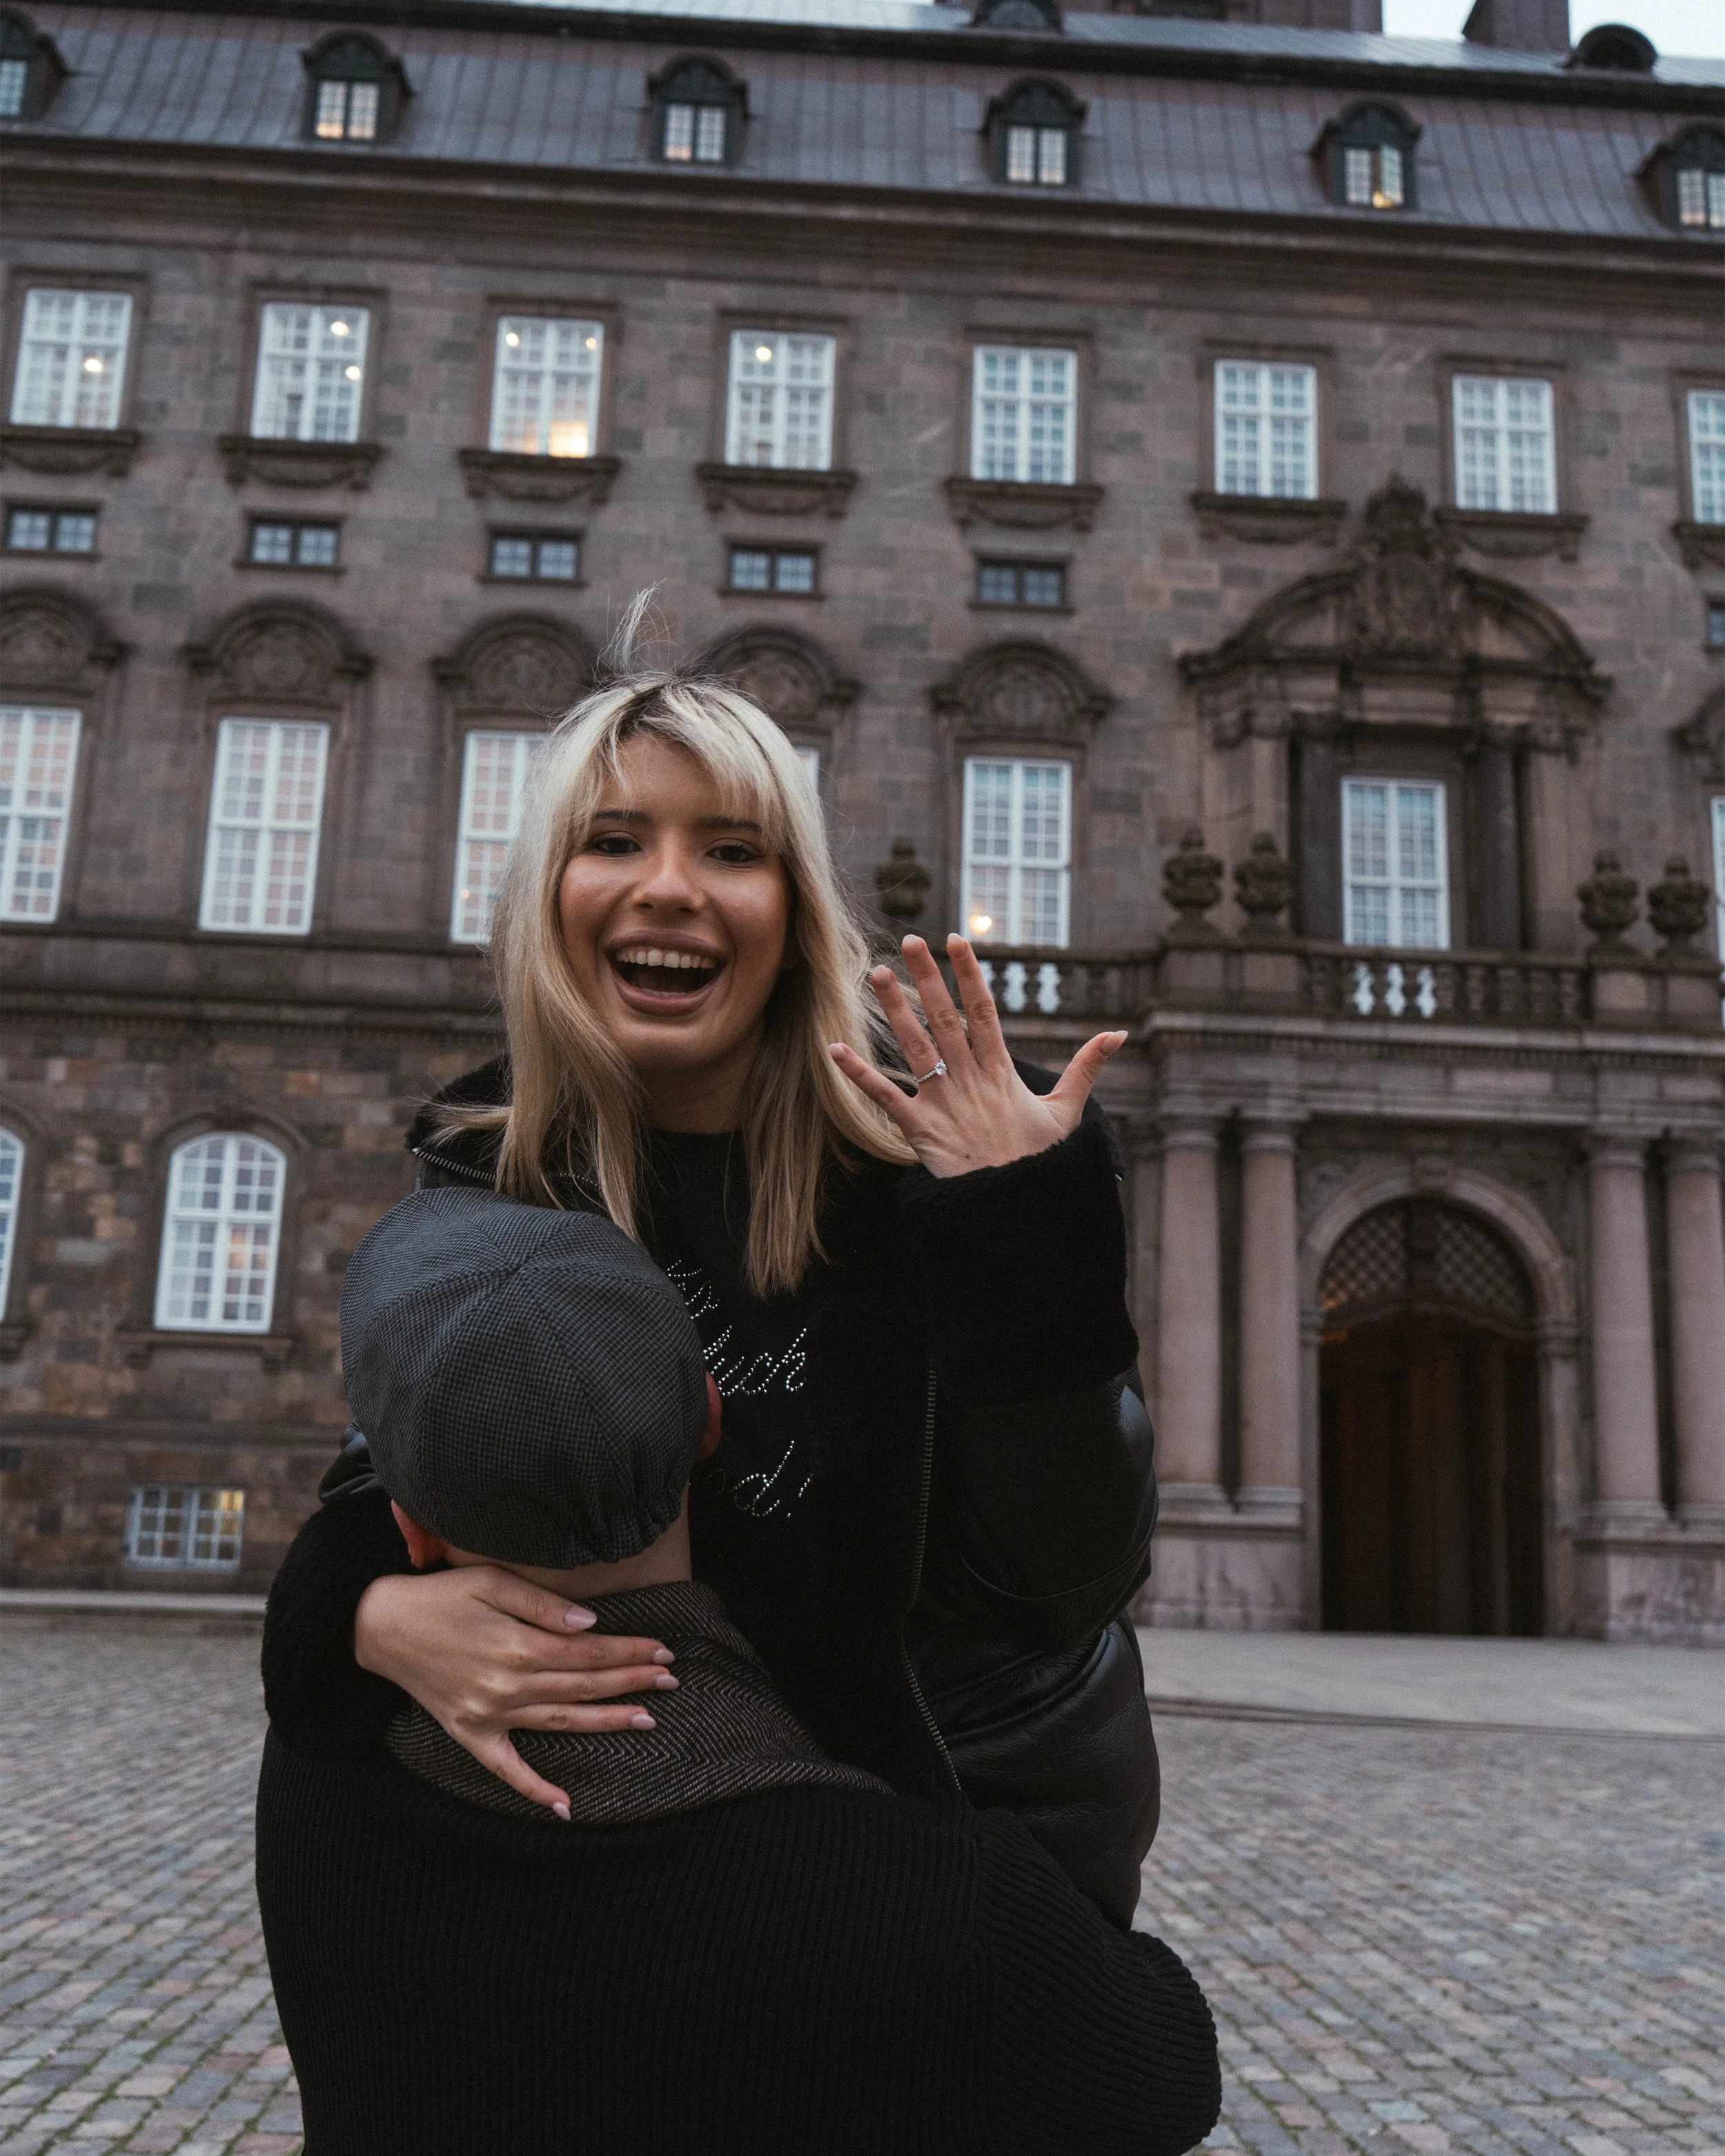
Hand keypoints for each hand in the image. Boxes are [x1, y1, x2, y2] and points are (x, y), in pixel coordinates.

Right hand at [354, 1567, 677, 1815]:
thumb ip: (543, 1604)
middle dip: (631, 1681)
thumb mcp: (492, 1580)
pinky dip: (535, 1791)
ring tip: (647, 1719)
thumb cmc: (441, 1596)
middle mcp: (507, 1687)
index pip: (590, 1652)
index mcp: (517, 1646)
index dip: (629, 1652)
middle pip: (584, 1685)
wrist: (381, 1626)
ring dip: (606, 1721)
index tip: (663, 1651)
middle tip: (670, 1679)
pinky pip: (507, 1770)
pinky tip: (566, 1807)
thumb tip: (590, 1624)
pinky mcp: (470, 1734)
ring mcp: (489, 1716)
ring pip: (561, 1722)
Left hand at [829, 934, 1126, 1179]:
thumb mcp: (1067, 1111)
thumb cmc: (1039, 1160)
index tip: (956, 940)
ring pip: (915, 1046)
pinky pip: (884, 1098)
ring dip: (894, 1009)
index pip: (984, 1010)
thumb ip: (1085, 1068)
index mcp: (1001, 1070)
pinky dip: (858, 1074)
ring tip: (877, 974)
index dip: (969, 973)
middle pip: (945, 1017)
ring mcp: (943, 1102)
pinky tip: (833, 1050)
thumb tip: (1117, 1034)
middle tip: (909, 940)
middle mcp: (969, 1079)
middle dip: (927, 977)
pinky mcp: (919, 1129)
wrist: (1016, 1208)